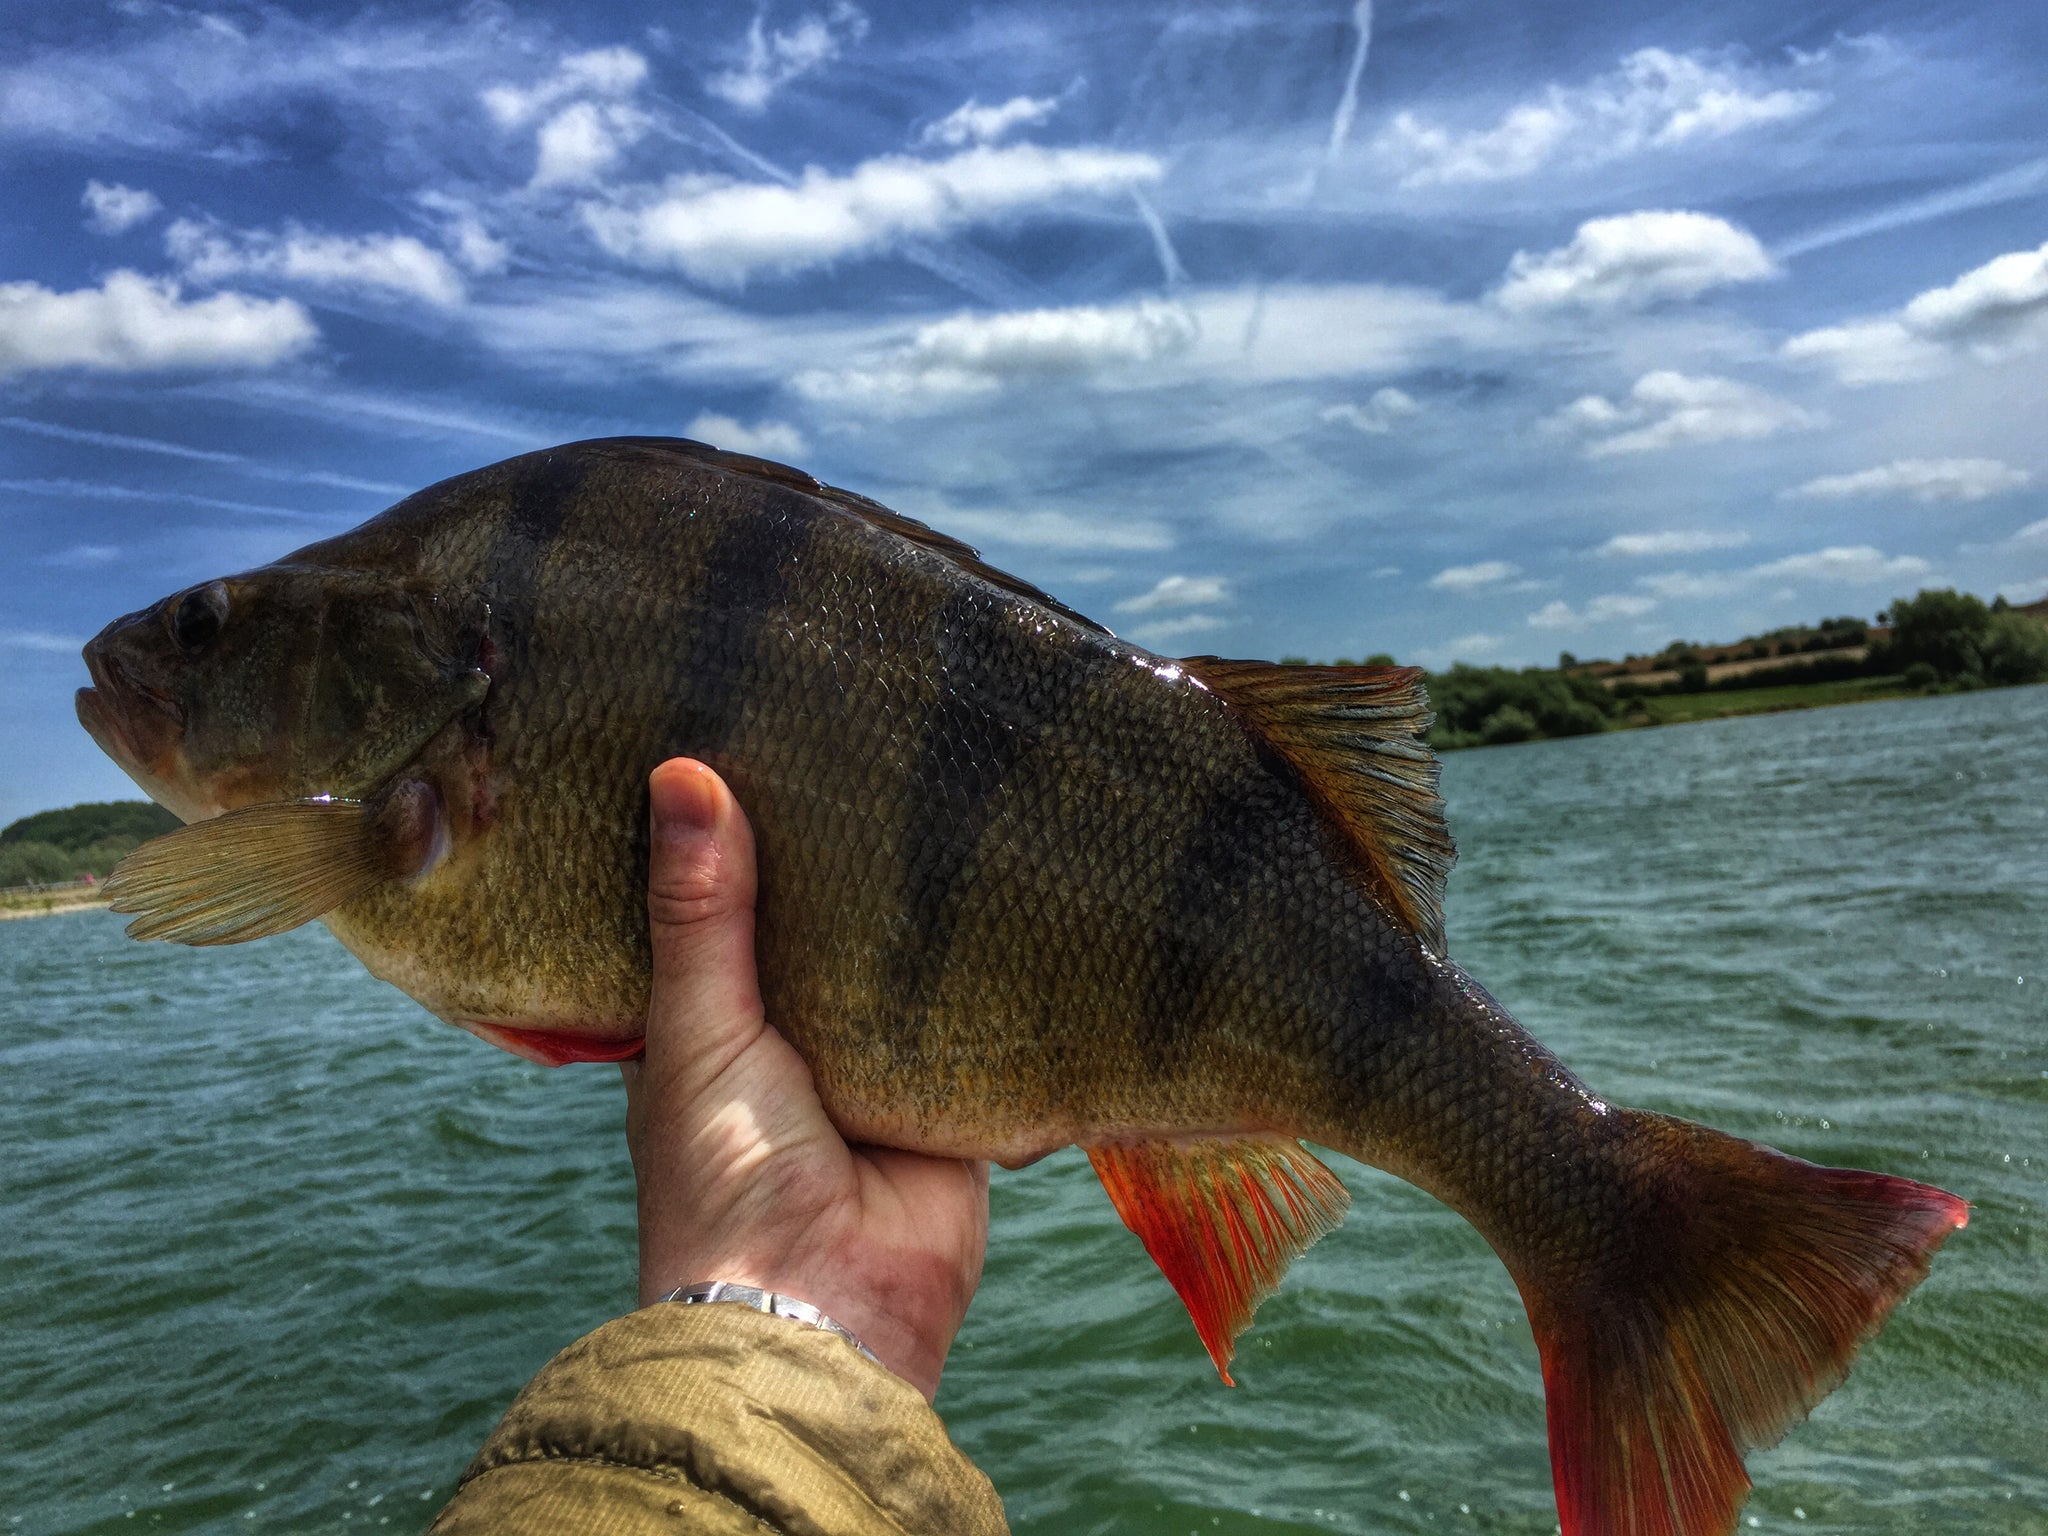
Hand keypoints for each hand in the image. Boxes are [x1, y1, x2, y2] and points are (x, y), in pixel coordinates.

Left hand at [619, 759, 990, 1400]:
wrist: (827, 1306)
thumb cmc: (724, 1176)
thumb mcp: (697, 1028)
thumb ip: (700, 912)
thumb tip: (683, 772)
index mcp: (708, 1019)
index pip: (718, 904)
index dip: (730, 835)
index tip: (746, 731)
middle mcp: (790, 1033)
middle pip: (816, 922)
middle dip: (835, 856)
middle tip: (864, 729)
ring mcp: (873, 1057)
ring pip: (895, 957)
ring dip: (912, 901)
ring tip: (938, 772)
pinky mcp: (951, 1081)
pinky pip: (970, 1004)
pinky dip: (983, 958)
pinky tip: (1004, 865)